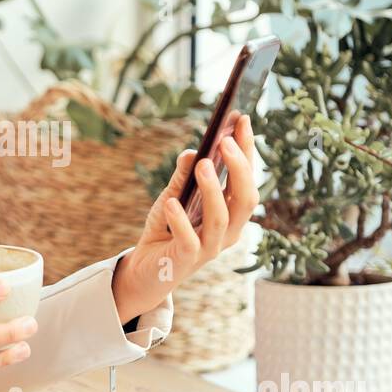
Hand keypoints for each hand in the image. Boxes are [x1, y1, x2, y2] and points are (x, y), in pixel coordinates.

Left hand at [112, 112, 257, 322]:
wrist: (144, 271)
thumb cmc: (164, 231)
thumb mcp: (172, 197)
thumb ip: (183, 177)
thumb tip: (191, 151)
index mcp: (230, 213)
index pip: (246, 179)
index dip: (247, 151)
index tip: (242, 120)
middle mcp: (227, 231)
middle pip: (245, 199)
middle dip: (240, 168)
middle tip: (226, 141)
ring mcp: (209, 248)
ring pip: (221, 218)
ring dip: (213, 190)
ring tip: (203, 164)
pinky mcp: (186, 261)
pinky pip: (189, 240)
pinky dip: (180, 220)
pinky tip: (170, 202)